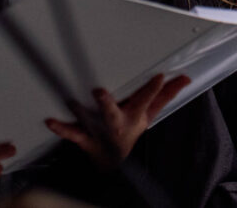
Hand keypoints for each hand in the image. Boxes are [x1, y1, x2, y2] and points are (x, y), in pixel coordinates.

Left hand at [45, 74, 189, 166]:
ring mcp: (98, 131)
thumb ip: (166, 95)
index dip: (153, 89)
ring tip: (70, 101)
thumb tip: (185, 78)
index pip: (146, 100)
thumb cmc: (128, 130)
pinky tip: (51, 121)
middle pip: (112, 114)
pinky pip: (71, 133)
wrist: (112, 159)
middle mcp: (115, 124)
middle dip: (106, 104)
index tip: (158, 76)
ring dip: (79, 112)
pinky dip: (62, 128)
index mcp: (133, 116)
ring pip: (89, 121)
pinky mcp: (83, 136)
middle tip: (98, 91)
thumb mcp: (149, 113)